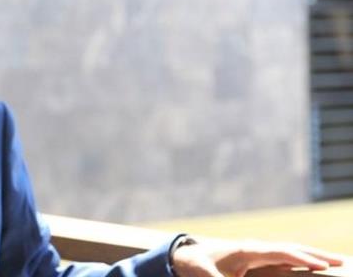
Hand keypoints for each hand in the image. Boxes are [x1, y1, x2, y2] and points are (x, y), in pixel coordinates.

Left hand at [172, 238, 344, 276]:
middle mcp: (255, 248)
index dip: (301, 258)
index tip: (322, 265)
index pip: (280, 252)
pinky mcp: (256, 257)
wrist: (186, 256)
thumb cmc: (195, 265)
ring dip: (311, 255)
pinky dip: (300, 258)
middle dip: (315, 254)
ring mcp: (256, 252)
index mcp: (247, 250)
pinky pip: (283, 257)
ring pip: (289, 251)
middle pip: (291, 248)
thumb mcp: (206, 275)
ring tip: (334, 261)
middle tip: (340, 260)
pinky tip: (312, 262)